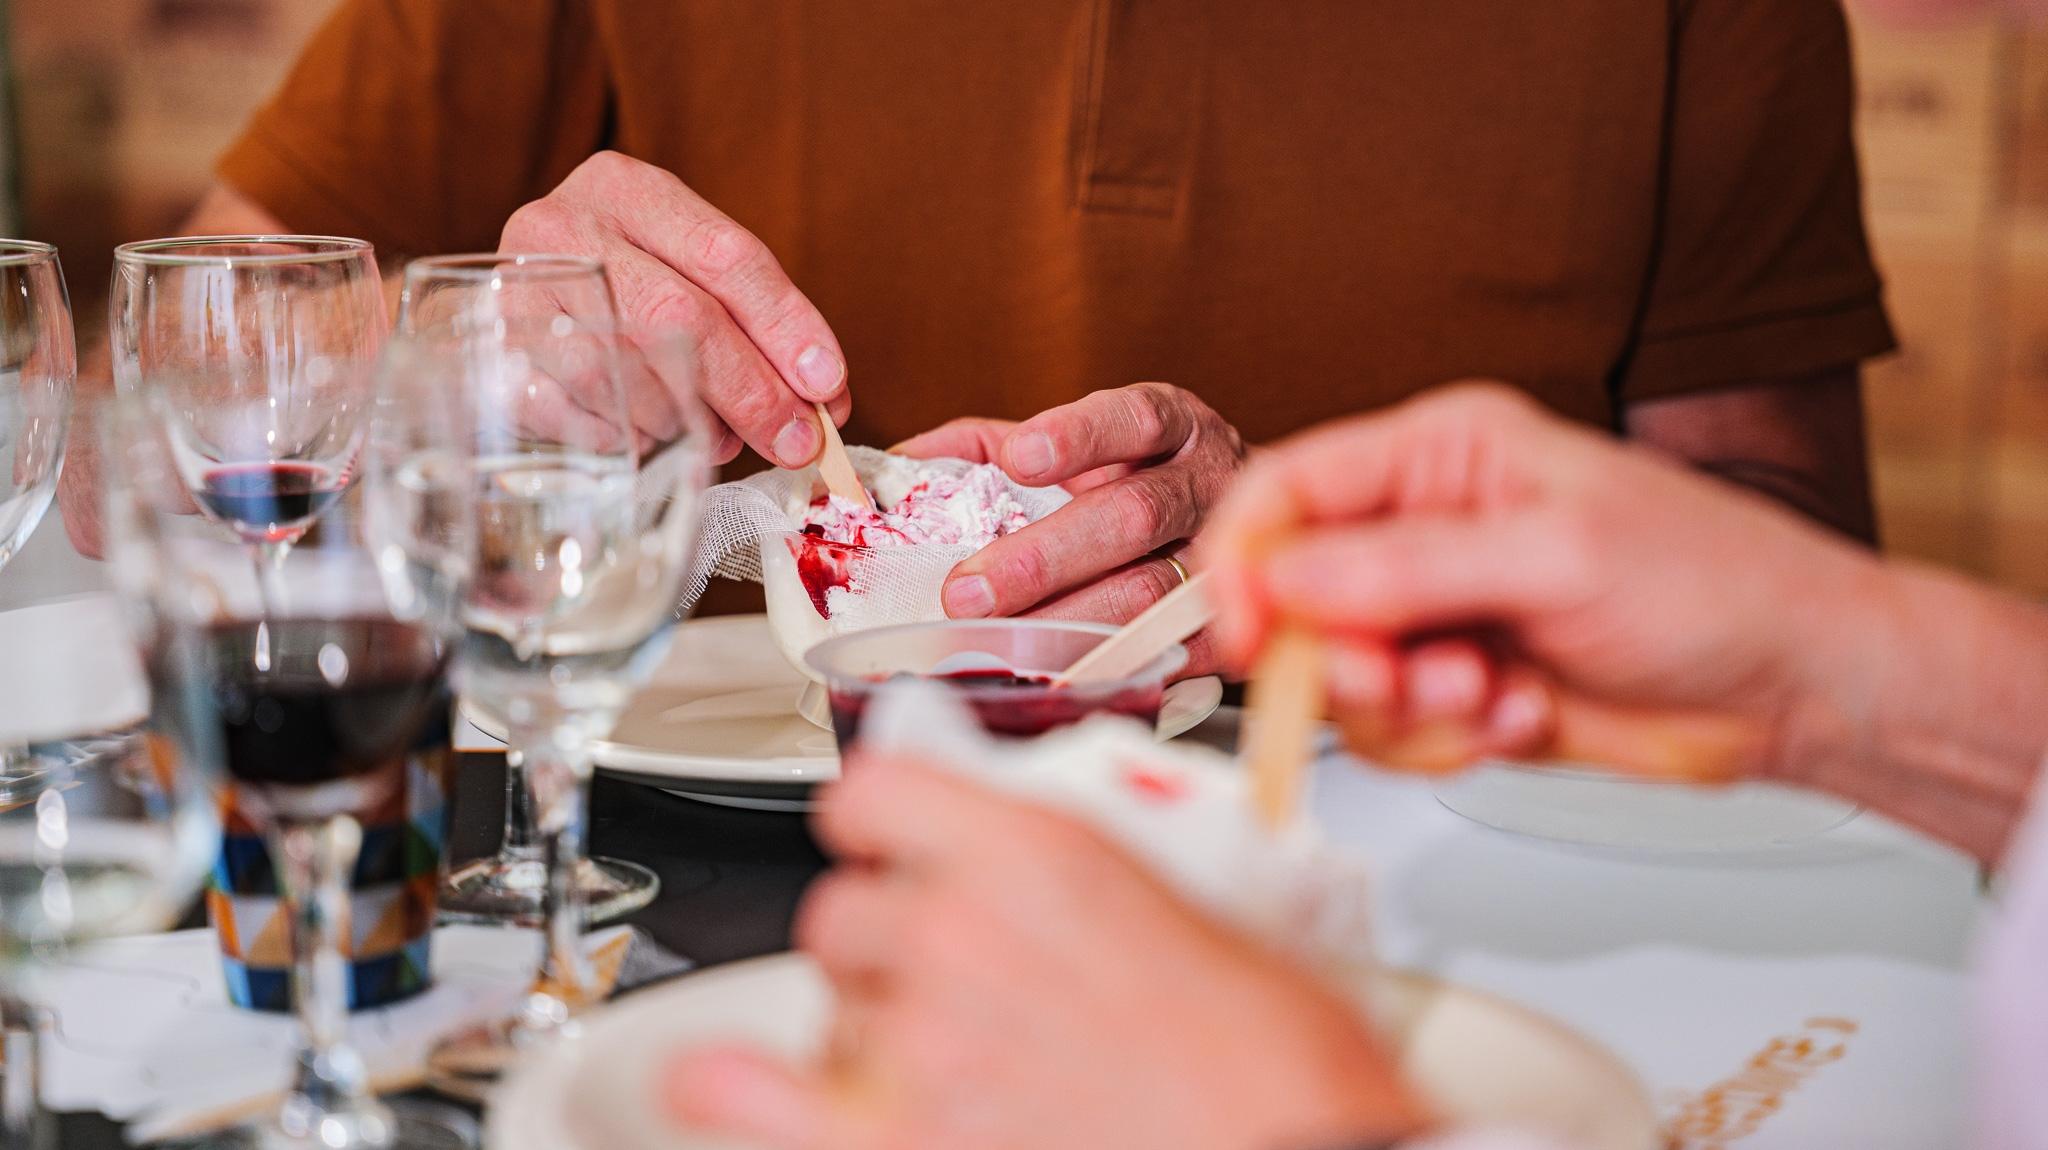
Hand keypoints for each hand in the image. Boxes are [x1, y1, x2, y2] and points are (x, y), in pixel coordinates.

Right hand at [498, 151, 850, 466]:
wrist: (508, 305)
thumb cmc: (622, 288)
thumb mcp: (685, 270)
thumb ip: (755, 323)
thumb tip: (824, 398)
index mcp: (625, 188)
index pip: (726, 255)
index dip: (786, 324)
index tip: (828, 383)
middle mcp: (563, 227)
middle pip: (678, 316)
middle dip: (750, 389)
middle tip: (796, 441)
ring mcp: (518, 292)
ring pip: (628, 376)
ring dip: (686, 422)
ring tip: (712, 436)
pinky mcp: (492, 358)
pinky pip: (581, 418)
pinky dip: (629, 440)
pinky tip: (647, 438)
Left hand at [665, 754, 1425, 1149]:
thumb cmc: (1277, 1059)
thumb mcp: (1202, 906)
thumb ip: (1090, 868)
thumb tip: (1033, 858)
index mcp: (1037, 854)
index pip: (875, 791)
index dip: (879, 817)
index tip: (890, 837)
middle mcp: (961, 935)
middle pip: (840, 910)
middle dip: (883, 938)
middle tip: (945, 971)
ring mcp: (925, 1045)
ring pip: (827, 1006)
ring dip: (866, 1024)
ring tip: (937, 1057)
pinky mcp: (903, 1141)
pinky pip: (760, 1102)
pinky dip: (734, 1091)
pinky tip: (728, 1084)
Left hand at [896, 383, 1244, 660]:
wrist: (1255, 529)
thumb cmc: (1137, 483)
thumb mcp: (1076, 446)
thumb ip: (988, 447)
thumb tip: (898, 468)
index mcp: (1170, 426)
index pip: (1132, 418)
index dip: (1079, 436)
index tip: (1020, 457)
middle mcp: (1207, 483)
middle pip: (1133, 515)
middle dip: (1044, 558)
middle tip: (965, 592)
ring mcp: (1227, 555)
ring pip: (1152, 592)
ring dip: (1067, 623)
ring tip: (995, 647)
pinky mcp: (1230, 620)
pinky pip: (1176, 650)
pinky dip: (1114, 666)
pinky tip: (1057, 680)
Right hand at [1200, 384, 1889, 783]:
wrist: (1797, 684)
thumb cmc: (1713, 582)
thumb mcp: (1556, 556)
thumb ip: (1410, 568)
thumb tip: (1285, 578)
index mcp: (1442, 455)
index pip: (1287, 490)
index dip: (1243, 561)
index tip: (1245, 634)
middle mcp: (1426, 529)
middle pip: (1295, 597)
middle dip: (1337, 655)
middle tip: (1401, 680)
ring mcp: (1441, 614)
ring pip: (1337, 678)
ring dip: (1406, 709)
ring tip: (1488, 696)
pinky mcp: (1461, 688)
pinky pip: (1395, 733)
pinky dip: (1446, 742)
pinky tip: (1520, 717)